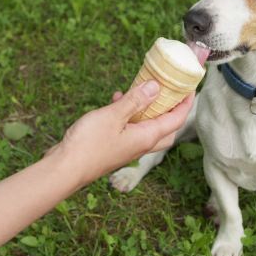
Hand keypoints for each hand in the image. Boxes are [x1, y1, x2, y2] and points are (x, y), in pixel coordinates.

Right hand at [46, 81, 193, 184]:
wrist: (65, 168)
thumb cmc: (89, 144)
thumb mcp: (113, 116)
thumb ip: (135, 101)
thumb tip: (156, 87)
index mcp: (147, 137)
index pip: (176, 120)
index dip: (185, 103)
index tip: (190, 87)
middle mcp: (141, 144)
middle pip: (166, 127)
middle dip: (171, 109)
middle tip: (171, 91)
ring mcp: (127, 147)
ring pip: (146, 126)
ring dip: (147, 109)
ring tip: (141, 88)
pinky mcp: (114, 147)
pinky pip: (129, 127)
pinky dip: (128, 114)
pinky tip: (116, 99)